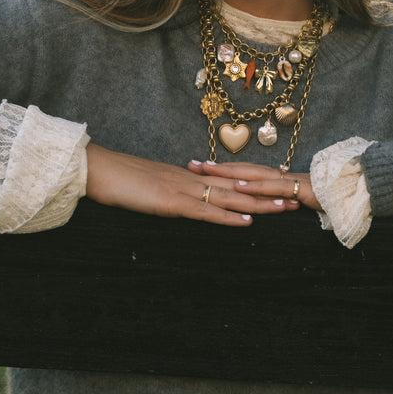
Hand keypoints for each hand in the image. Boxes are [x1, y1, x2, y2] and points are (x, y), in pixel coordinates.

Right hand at [85, 144, 302, 226]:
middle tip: (293, 198)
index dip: (253, 186)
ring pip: (228, 198)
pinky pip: (205, 211)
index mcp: (187, 177)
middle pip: (236, 187)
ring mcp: (183, 190)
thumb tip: (181, 201)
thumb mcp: (150, 188)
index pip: (227, 181)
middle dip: (266, 193)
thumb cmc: (120, 180)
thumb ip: (169, 192)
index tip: (276, 189)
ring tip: (282, 209)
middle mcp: (191, 180)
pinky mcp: (172, 203)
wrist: (99, 170)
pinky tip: (246, 222)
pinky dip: (228, 217)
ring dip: (257, 204)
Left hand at [189, 159, 319, 212]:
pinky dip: (254, 185)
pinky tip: (237, 185)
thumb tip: (258, 207)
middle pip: (240, 168)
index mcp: (272, 179)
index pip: (241, 172)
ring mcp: (285, 181)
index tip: (196, 166)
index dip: (219, 169)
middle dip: (215, 166)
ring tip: (206, 170)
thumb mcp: (292, 202)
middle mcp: (276, 176)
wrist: (352, 192)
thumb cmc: (323, 198)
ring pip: (251, 174)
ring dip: (227, 172)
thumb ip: (275, 201)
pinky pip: (271, 187)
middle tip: (190, 163)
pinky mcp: (296, 189)